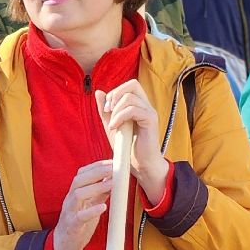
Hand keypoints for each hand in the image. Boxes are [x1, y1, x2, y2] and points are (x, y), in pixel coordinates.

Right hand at [53, 160, 116, 249]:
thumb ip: (98, 193)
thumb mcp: (89, 206)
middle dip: (97, 172)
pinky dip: (91, 211)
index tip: (111, 161)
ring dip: (96, 187)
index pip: (82, 174)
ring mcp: (69, 213)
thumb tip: (112, 179)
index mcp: (74, 194)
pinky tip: (103, 207)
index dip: (96, 166)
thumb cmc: (77, 225)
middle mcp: (70, 200)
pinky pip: (80, 217)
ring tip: (111, 184)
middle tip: (113, 168)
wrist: (63, 246)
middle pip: (79, 180)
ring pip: (78, 195)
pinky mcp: (72, 227)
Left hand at [98, 80, 170, 201]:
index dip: (115, 92)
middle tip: (108, 110)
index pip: (129, 85)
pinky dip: (119, 117)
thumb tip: (98, 92)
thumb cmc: (128, 147)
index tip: (106, 109)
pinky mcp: (151, 121)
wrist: (140, 165)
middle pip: (133, 84)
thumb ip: (105, 110)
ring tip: (112, 124)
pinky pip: (133, 110)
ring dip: (116, 110)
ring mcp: (150, 112)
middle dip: (116, 94)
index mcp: (139, 104)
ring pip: (130, 97)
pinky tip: (114, 128)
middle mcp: (146, 105)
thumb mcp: (112, 125)